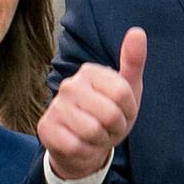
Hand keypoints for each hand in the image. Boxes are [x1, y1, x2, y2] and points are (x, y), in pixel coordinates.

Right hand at [38, 27, 146, 179]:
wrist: (84, 145)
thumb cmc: (108, 114)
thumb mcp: (127, 90)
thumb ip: (133, 62)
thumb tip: (137, 31)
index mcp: (90, 71)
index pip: (123, 94)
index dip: (129, 110)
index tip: (122, 112)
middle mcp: (69, 84)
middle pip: (110, 114)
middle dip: (116, 128)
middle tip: (109, 127)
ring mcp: (55, 106)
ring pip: (93, 132)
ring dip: (101, 140)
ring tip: (97, 136)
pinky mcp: (45, 129)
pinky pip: (77, 146)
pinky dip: (86, 151)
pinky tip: (83, 146)